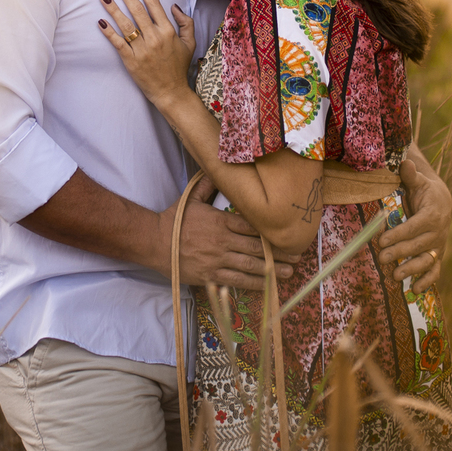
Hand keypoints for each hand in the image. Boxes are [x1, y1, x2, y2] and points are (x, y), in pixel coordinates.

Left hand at [99, 0, 195, 104]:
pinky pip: (118, 43)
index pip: (154, 4)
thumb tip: (174, 6)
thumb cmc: (179, 67)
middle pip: (137, 10)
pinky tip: (101, 22)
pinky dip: (109, 32)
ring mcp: (142, 50)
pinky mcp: (131, 61)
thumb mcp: (190, 43)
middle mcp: (154, 38)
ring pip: (125, 24)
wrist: (171, 92)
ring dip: (113, 8)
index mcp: (168, 31)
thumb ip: (186, 23)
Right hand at [169, 173, 300, 289]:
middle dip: (279, 253)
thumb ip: (208, 184)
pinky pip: (236, 281)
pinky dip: (253, 283)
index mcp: (221, 221)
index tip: (287, 234)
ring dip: (272, 270)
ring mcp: (217, 260)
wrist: (153, 242)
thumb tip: (217, 167)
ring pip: (250, 266)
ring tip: (289, 272)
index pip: (252, 227)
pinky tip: (266, 285)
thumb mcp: (191, 198)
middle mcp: (222, 241)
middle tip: (297, 256)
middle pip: (257, 248)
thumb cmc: (174, 220)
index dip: (271, 232)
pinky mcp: (210, 276)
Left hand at [377, 159, 451, 293]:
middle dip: (399, 253)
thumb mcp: (418, 181)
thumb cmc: (424, 191)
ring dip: (411, 270)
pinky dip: (427, 281)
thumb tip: (405, 162)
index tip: (382, 240)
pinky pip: (435, 270)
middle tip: (382, 258)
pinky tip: (415, 290)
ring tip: (395, 276)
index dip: (399, 234)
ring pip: (426, 261)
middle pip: (418, 245)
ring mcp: (438, 246)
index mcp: (433, 214)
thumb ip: (411, 174)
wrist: (442, 201)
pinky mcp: (437, 255)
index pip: (415, 227)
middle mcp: (438, 232)